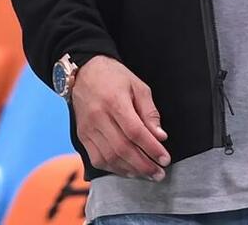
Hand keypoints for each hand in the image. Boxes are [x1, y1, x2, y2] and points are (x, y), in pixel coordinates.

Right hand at [72, 56, 170, 179]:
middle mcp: (99, 117)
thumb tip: (160, 136)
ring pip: (110, 157)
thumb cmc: (114, 77)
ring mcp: (88, 128)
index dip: (152, 148)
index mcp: (115, 101)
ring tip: (146, 174)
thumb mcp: (138, 87)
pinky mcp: (82, 136)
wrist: (84, 72)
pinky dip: (114, 168)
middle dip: (143, 165)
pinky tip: (128, 170)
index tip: (165, 159)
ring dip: (130, 170)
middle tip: (159, 173)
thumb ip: (150, 112)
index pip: (135, 132)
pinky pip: (97, 159)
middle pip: (123, 148)